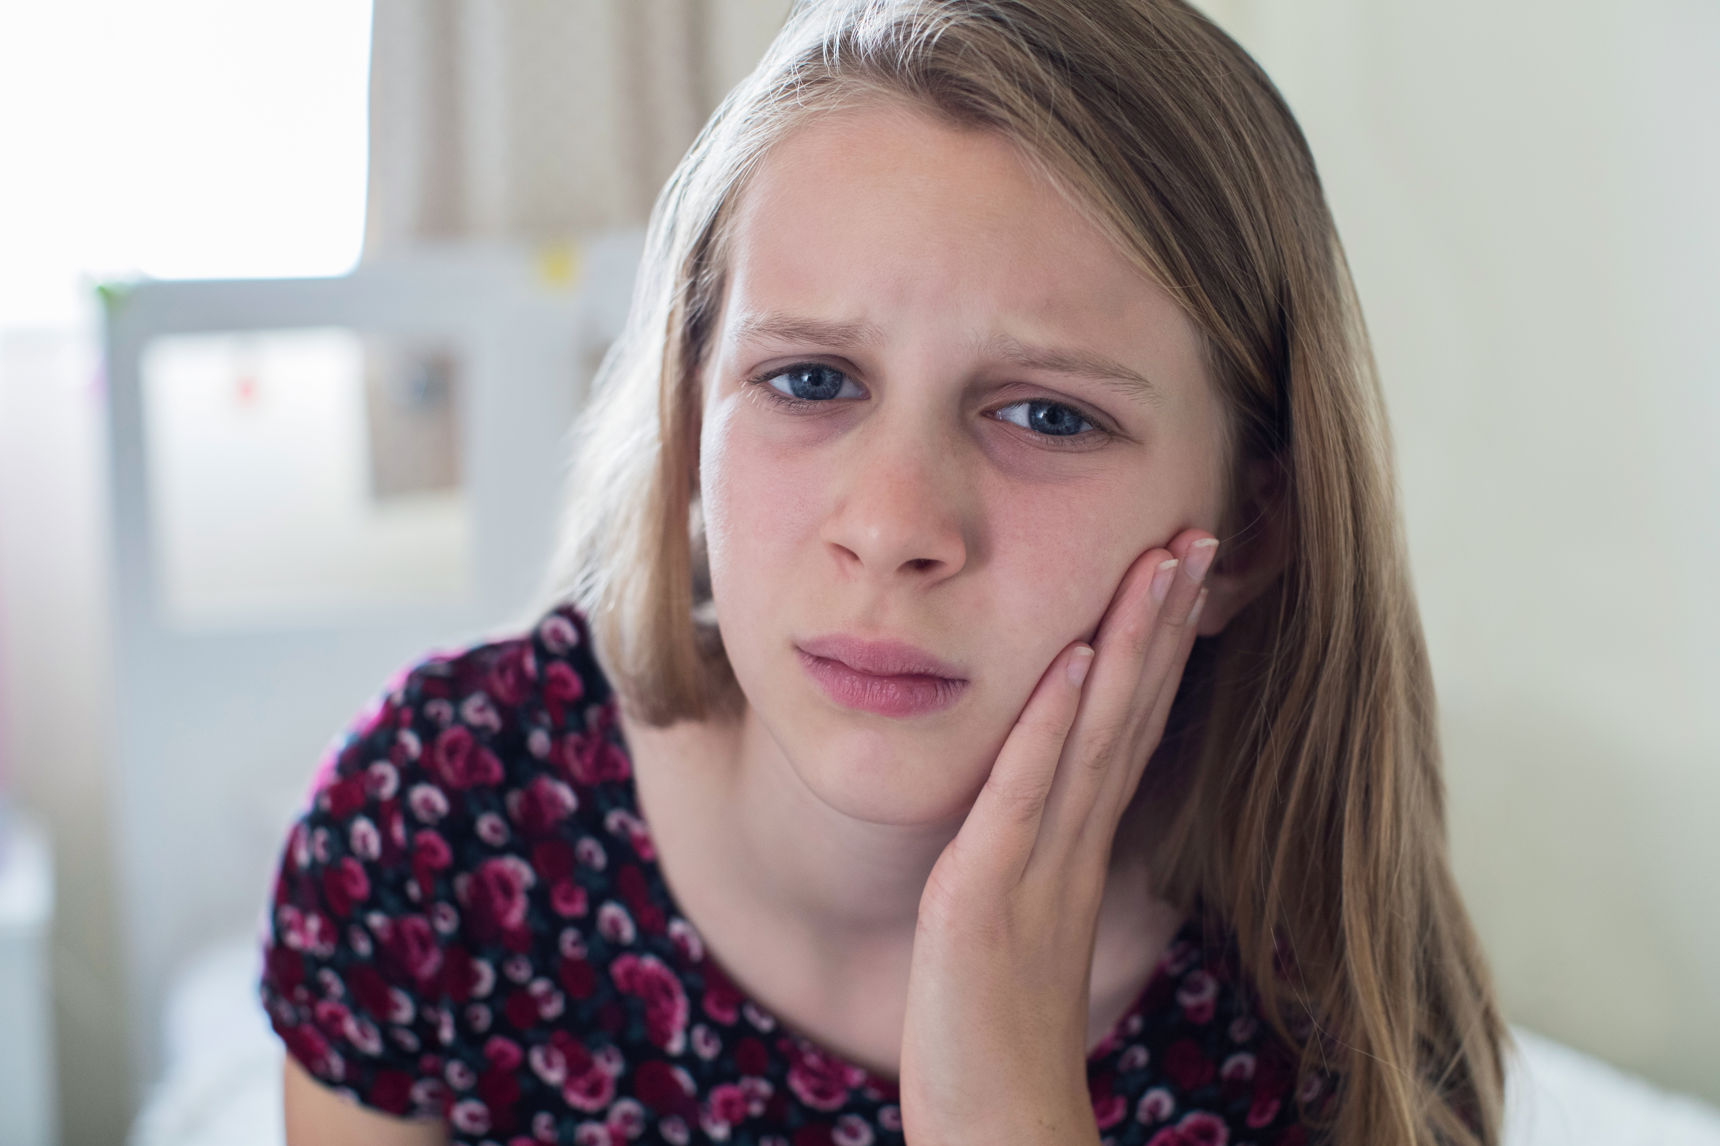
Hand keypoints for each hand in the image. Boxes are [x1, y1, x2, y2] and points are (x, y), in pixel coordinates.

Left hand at [897, 529, 1216, 1145]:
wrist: (996, 1130)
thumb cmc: (995, 1038)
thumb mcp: (1018, 932)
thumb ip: (1034, 868)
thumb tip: (1043, 821)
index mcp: (1076, 850)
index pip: (1128, 729)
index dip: (1157, 650)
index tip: (1181, 575)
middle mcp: (1071, 848)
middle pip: (1130, 713)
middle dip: (1162, 620)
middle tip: (1196, 532)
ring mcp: (1035, 869)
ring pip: (1095, 736)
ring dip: (1127, 644)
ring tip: (1160, 560)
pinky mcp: (986, 897)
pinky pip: (1026, 797)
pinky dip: (1051, 725)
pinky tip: (1071, 657)